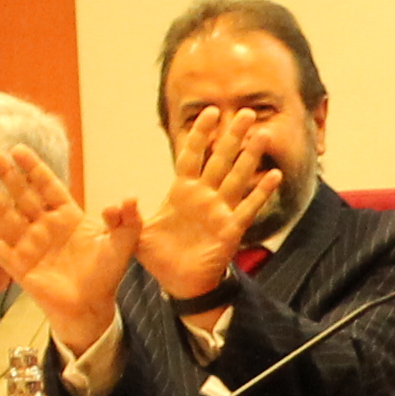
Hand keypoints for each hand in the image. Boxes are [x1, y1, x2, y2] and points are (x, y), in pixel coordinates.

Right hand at [0, 148, 138, 352]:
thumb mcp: (122, 246)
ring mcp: (29, 244)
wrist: (90, 308)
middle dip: (7, 174)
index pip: (48, 186)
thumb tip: (128, 199)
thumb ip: (127, 222)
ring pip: (5, 214)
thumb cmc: (104, 276)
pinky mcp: (18, 265)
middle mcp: (45, 226)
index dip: (34, 168)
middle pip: (22, 194)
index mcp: (67, 216)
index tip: (18, 149)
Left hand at [135, 105, 274, 303]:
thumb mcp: (136, 235)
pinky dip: (262, 192)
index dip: (200, 134)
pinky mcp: (230, 229)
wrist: (179, 284)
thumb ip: (126, 217)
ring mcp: (219, 211)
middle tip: (247, 112)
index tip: (210, 111)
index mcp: (181, 191)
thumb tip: (119, 201)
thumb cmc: (160, 257)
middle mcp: (204, 196)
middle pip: (220, 159)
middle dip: (233, 136)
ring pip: (238, 177)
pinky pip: (248, 207)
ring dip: (250, 157)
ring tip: (263, 135)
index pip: (192, 155)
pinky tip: (275, 175)